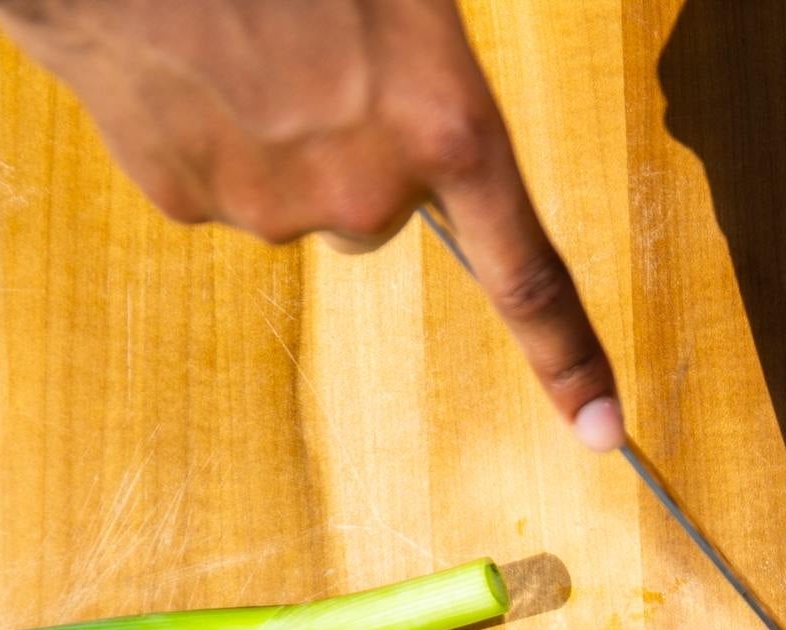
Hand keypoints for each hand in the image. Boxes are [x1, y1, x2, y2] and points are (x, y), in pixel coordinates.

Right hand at [0, 0, 619, 445]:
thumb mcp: (407, 0)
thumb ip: (436, 81)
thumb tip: (439, 118)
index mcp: (446, 130)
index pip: (530, 280)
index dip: (571, 361)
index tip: (601, 430)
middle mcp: (367, 193)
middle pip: (377, 213)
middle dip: (354, 153)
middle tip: (312, 56)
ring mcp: (271, 205)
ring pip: (293, 194)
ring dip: (276, 135)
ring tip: (238, 39)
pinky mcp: (184, 200)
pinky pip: (216, 182)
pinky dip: (206, 131)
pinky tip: (187, 61)